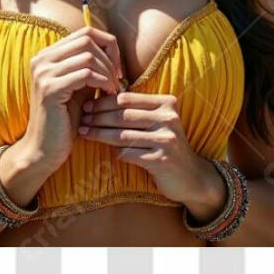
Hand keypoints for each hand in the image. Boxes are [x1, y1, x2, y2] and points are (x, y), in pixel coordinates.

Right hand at [18, 26, 125, 172]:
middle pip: (88, 38)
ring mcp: (43, 73)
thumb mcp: (78, 86)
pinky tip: (107, 95)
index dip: (107, 45)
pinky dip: (102, 82)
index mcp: (47, 55)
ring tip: (113, 90)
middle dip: (110, 58)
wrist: (44, 150)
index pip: (85, 32)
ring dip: (108, 73)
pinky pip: (86, 74)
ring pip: (88, 55)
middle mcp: (42, 59)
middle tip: (118, 80)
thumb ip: (89, 66)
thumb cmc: (65, 119)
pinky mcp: (50, 89)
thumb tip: (113, 50)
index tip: (117, 68)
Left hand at [78, 92, 227, 218]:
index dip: (103, 101)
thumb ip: (137, 109)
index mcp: (166, 103)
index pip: (127, 98)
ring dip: (100, 134)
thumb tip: (100, 97)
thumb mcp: (157, 121)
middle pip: (123, 115)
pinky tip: (104, 152)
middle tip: (81, 119)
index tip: (86, 105)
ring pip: (123, 135)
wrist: (191, 177)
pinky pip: (129, 154)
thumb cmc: (166, 144)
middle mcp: (168, 118)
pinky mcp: (161, 160)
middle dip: (98, 117)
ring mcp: (166, 139)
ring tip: (84, 133)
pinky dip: (115, 153)